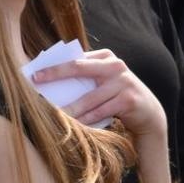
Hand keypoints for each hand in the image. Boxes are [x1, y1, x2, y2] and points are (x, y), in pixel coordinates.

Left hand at [35, 48, 166, 138]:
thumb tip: (50, 81)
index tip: (35, 73)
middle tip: (37, 83)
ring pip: (89, 98)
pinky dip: (86, 120)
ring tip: (54, 115)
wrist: (148, 111)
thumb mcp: (104, 81)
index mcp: (106, 56)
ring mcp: (123, 82)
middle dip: (55, 75)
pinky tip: (75, 126)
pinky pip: (100, 112)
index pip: (75, 59)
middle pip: (79, 69)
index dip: (54, 66)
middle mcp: (115, 65)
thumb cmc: (117, 95)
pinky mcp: (128, 100)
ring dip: (70, 108)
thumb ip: (85, 76)